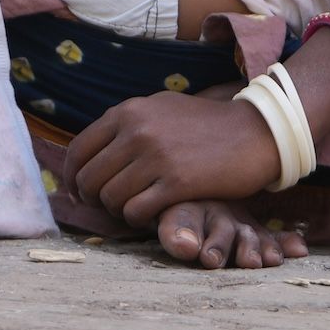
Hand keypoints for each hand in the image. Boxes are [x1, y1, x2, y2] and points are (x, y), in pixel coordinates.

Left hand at [62, 90, 280, 228]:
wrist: (257, 132)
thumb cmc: (206, 125)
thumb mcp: (160, 109)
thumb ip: (126, 125)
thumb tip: (91, 150)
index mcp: (127, 112)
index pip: (78, 151)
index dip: (72, 178)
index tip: (79, 193)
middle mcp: (136, 131)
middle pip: (89, 179)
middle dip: (93, 199)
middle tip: (108, 207)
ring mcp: (156, 157)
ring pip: (110, 198)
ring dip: (117, 211)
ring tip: (134, 209)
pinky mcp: (177, 182)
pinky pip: (136, 211)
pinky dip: (137, 220)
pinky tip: (150, 216)